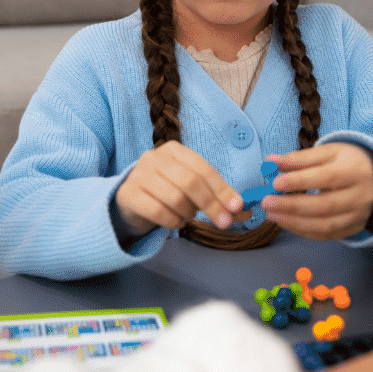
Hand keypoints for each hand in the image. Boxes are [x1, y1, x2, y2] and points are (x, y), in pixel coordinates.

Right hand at [114, 140, 244, 236]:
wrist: (132, 200)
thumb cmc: (167, 191)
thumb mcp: (191, 188)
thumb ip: (215, 196)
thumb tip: (244, 210)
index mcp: (173, 150)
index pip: (203, 168)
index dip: (222, 189)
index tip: (237, 206)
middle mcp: (154, 158)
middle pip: (190, 182)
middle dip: (211, 204)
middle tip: (224, 222)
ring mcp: (138, 175)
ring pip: (175, 198)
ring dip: (188, 213)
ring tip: (188, 216)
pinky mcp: (128, 195)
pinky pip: (158, 212)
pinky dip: (173, 221)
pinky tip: (175, 221)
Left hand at [258, 144, 372, 239]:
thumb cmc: (348, 162)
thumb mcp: (328, 152)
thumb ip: (300, 158)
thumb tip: (270, 160)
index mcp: (354, 171)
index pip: (326, 178)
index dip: (300, 181)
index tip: (276, 182)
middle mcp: (360, 196)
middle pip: (324, 205)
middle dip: (292, 206)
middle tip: (267, 203)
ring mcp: (358, 216)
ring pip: (325, 225)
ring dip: (294, 222)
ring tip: (271, 214)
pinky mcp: (353, 229)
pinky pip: (326, 235)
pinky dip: (303, 231)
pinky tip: (286, 223)